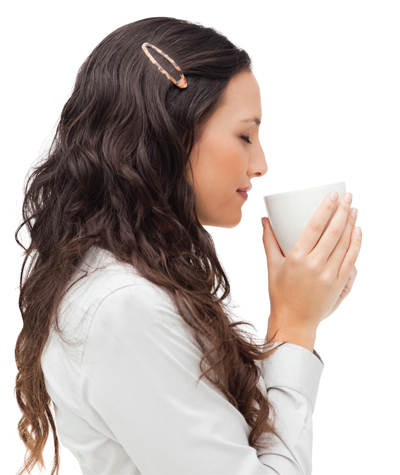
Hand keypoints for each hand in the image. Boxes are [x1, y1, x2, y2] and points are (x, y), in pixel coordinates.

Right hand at [262, 192, 361, 332]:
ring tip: (354, 209)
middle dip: (343, 211)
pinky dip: (356, 244)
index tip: (333, 195)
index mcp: (297, 258)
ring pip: (345, 244)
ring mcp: (329, 275)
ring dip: (352, 224)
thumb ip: (269, 241)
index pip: (316, 226)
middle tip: (348, 196)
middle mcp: (315, 265)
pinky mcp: (339, 284)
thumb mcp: (272, 266)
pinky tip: (358, 231)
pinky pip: (351, 259)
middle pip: (334, 232)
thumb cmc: (280, 293)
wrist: (294, 320)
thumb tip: (265, 220)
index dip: (327, 208)